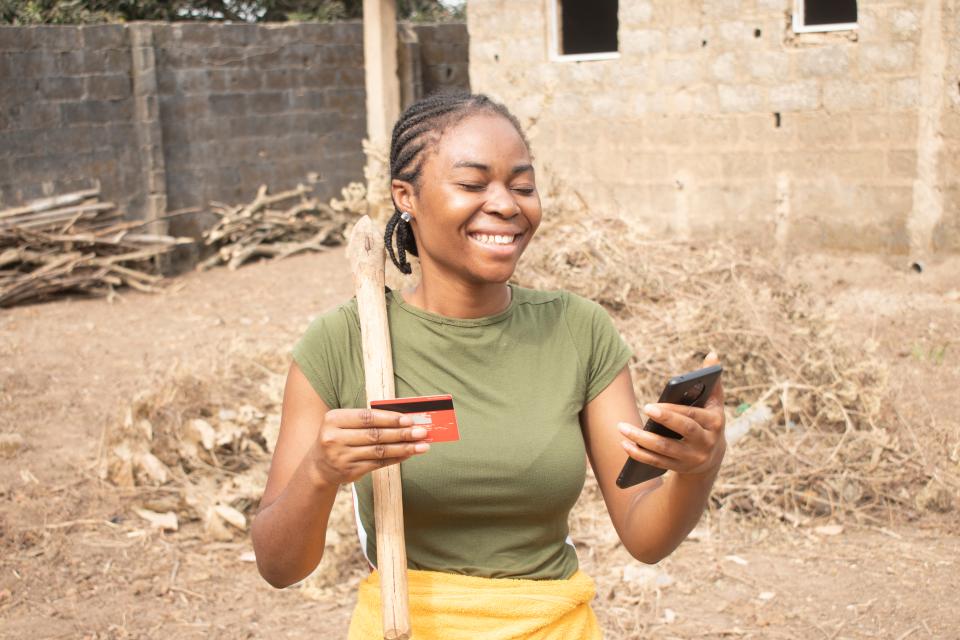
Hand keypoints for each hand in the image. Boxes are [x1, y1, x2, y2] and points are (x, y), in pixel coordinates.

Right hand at [309, 408, 430, 485]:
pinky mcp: (350, 472)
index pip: (367, 417)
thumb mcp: (344, 423)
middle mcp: (335, 438)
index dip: (390, 419)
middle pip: (375, 435)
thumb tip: (404, 419)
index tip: (409, 419)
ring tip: (422, 445)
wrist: (319, 466)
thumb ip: (368, 420)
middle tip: (422, 432)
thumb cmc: (339, 437)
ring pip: (379, 451)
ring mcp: (342, 457)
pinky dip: (395, 458)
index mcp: (333, 419)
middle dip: (402, 433)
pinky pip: (378, 464)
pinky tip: (408, 454)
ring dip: (404, 448)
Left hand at [618, 353, 725, 477]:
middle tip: (642, 409)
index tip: (651, 405)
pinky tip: (625, 444)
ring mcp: (693, 458)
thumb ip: (712, 381)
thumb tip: (712, 354)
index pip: (692, 416)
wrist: (712, 456)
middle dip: (662, 422)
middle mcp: (706, 442)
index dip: (672, 412)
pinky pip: (657, 462)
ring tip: (622, 428)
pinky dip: (640, 454)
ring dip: (641, 440)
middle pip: (682, 432)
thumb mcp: (714, 403)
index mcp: (715, 423)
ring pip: (665, 450)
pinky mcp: (679, 468)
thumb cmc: (707, 421)